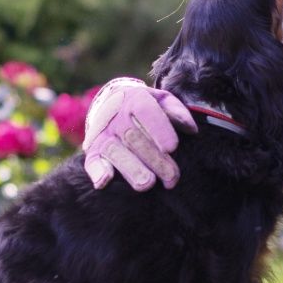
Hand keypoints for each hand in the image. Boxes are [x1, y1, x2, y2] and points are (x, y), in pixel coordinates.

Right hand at [82, 78, 196, 190]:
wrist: (112, 103)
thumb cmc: (147, 107)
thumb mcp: (163, 100)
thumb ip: (177, 112)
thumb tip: (190, 129)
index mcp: (136, 99)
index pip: (146, 112)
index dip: (159, 130)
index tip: (172, 148)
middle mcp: (116, 116)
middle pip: (134, 137)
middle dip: (154, 159)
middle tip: (171, 178)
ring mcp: (103, 134)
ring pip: (115, 151)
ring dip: (131, 169)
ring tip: (147, 184)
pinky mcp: (92, 150)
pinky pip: (91, 161)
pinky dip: (97, 171)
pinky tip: (105, 181)